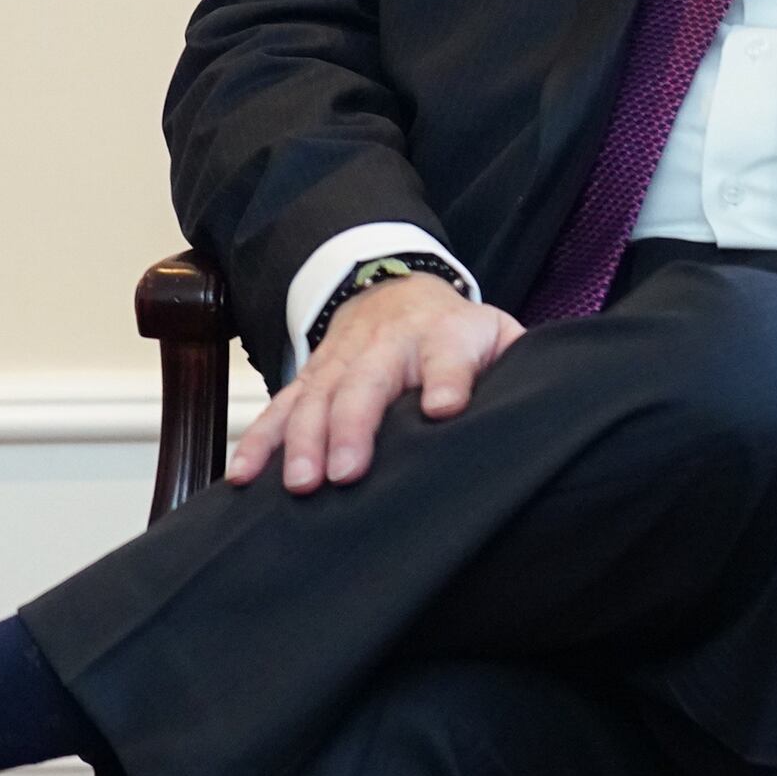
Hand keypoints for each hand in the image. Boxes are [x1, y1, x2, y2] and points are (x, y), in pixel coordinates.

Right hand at [224, 268, 523, 494]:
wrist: (393, 290)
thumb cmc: (456, 332)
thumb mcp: (498, 336)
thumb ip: (514, 365)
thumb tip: (533, 412)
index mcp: (443, 335)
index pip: (447, 354)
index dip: (446, 379)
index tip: (443, 409)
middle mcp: (385, 346)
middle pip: (365, 383)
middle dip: (352, 427)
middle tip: (345, 474)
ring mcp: (340, 363)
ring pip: (316, 399)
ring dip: (302, 441)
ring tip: (299, 485)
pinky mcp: (309, 381)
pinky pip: (279, 410)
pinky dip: (258, 442)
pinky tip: (243, 476)